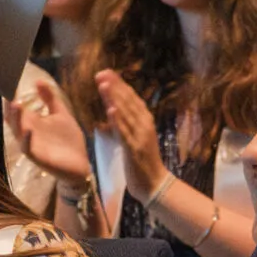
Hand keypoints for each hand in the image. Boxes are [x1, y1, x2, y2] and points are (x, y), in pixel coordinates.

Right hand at [11, 82, 93, 187]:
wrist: (80, 165)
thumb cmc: (69, 141)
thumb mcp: (60, 114)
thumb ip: (50, 98)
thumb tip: (38, 80)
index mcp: (32, 122)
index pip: (16, 108)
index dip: (11, 96)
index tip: (7, 81)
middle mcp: (28, 133)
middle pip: (13, 119)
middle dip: (9, 106)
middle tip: (7, 90)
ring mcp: (32, 146)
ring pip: (18, 132)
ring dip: (16, 119)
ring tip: (15, 104)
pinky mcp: (38, 158)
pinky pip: (28, 149)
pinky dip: (27, 140)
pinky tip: (28, 130)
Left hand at [94, 70, 165, 196]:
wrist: (154, 184)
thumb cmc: (142, 161)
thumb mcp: (134, 137)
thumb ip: (126, 123)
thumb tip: (114, 108)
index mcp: (144, 121)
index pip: (131, 98)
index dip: (118, 85)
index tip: (106, 73)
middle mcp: (144, 124)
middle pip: (128, 101)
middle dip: (114, 86)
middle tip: (101, 73)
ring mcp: (140, 136)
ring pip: (126, 113)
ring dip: (114, 98)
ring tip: (103, 84)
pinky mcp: (134, 149)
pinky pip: (125, 132)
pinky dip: (118, 120)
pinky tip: (111, 109)